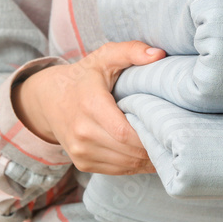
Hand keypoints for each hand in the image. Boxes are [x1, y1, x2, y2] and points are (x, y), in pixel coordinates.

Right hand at [11, 41, 166, 174]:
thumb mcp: (105, 57)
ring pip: (125, 164)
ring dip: (147, 160)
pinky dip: (134, 165)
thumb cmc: (84, 77)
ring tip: (164, 148)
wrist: (48, 100)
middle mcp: (82, 132)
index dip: (149, 136)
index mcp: (90, 105)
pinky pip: (116, 171)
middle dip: (153, 148)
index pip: (125, 133)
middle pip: (128, 151)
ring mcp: (80, 151)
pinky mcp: (82, 163)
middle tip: (174, 140)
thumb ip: (131, 51)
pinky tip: (147, 155)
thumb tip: (159, 54)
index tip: (169, 129)